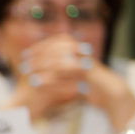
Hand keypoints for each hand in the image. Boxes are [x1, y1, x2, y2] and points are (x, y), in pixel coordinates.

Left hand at [10, 35, 134, 128]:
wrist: (110, 92)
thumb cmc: (90, 82)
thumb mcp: (73, 72)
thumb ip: (60, 65)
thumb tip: (43, 60)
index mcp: (79, 47)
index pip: (56, 41)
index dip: (40, 47)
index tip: (26, 55)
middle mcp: (82, 51)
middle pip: (56, 49)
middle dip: (38, 57)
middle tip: (24, 65)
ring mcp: (84, 61)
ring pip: (59, 61)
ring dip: (42, 68)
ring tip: (29, 77)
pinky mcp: (86, 74)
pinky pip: (64, 75)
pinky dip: (51, 79)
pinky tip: (39, 84)